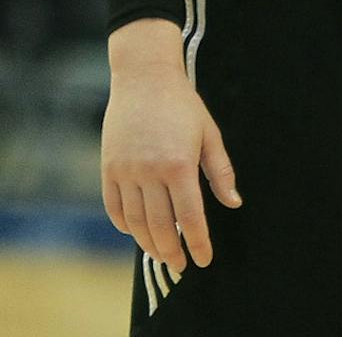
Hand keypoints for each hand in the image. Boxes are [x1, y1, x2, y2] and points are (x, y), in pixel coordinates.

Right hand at [102, 54, 241, 273]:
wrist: (143, 75)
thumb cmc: (181, 103)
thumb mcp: (209, 133)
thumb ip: (220, 171)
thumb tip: (233, 203)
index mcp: (180, 165)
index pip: (191, 218)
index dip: (199, 244)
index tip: (203, 260)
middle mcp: (150, 171)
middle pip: (161, 227)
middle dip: (173, 252)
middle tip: (181, 265)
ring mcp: (126, 169)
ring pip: (136, 221)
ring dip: (148, 244)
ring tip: (160, 254)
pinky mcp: (108, 165)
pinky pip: (113, 206)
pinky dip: (124, 224)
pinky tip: (135, 232)